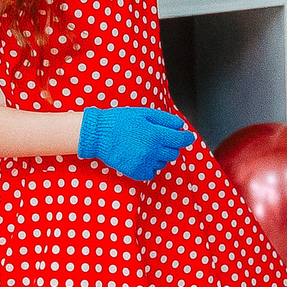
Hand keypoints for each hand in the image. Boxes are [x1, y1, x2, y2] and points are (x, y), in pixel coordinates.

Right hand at [78, 105, 193, 181]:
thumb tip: (181, 126)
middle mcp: (152, 151)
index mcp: (155, 134)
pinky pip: (152, 173)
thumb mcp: (143, 113)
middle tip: (160, 139)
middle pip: (174, 153)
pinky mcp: (136, 172)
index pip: (181, 140)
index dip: (187, 137)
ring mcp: (144, 163)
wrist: (98, 134)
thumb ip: (165, 119)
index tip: (188, 136)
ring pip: (163, 163)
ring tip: (146, 146)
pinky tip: (141, 157)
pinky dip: (150, 166)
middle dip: (171, 146)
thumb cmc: (120, 120)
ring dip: (160, 156)